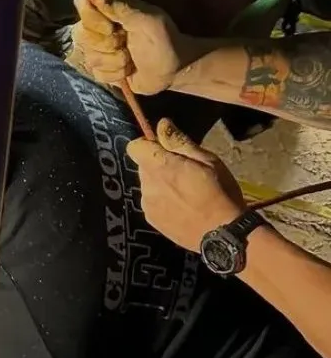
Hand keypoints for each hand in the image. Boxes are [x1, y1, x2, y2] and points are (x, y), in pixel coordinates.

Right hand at [71, 0, 196, 94]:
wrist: (174, 69)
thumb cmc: (164, 39)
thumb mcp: (149, 20)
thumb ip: (123, 6)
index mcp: (107, 8)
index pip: (81, 3)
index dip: (93, 18)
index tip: (113, 26)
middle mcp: (96, 26)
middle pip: (82, 34)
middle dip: (109, 44)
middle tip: (127, 42)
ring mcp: (96, 48)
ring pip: (90, 56)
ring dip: (116, 61)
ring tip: (132, 59)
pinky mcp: (99, 69)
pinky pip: (97, 73)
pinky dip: (116, 74)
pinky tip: (128, 71)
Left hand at [126, 119, 246, 251]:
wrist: (223, 233)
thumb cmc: (220, 192)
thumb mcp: (207, 160)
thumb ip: (178, 141)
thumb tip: (162, 124)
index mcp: (158, 165)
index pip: (135, 146)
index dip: (149, 145)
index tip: (166, 150)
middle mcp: (147, 184)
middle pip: (143, 166)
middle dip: (158, 165)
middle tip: (184, 173)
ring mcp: (147, 203)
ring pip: (148, 184)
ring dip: (160, 184)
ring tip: (186, 194)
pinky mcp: (151, 220)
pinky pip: (152, 202)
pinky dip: (162, 201)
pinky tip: (183, 208)